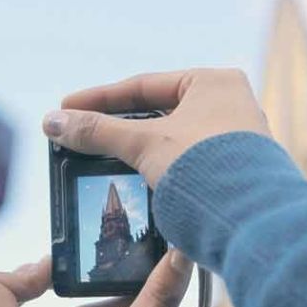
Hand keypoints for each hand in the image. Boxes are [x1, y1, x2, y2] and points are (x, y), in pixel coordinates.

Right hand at [42, 68, 270, 186]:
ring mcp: (232, 141)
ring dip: (133, 149)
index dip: (99, 99)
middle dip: (116, 126)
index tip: (67, 108)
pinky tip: (131, 179)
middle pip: (154, 112)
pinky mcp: (232, 173)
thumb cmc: (207, 168)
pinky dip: (153, 168)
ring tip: (98, 158)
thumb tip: (53, 122)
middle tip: (79, 134)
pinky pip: (182, 163)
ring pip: (168, 140)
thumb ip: (98, 131)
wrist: (254, 223)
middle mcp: (228, 106)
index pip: (142, 86)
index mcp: (213, 83)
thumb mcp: (144, 143)